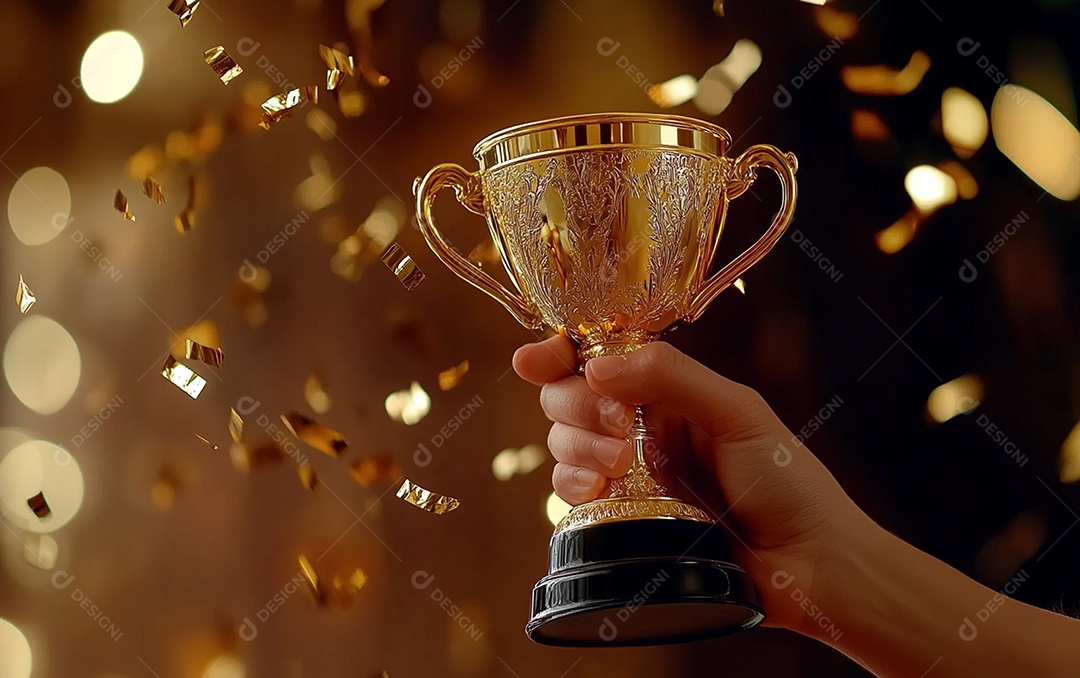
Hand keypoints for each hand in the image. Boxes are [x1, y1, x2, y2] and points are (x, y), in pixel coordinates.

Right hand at [512, 335, 868, 631]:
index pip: (597, 357)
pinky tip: (599, 492)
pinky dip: (573, 486)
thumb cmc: (789, 483)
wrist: (807, 564)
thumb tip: (597, 367)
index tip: (533, 362)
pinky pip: (569, 495)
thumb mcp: (737, 412)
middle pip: (568, 397)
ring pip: (562, 444)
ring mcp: (627, 475)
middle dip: (577, 405)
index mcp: (668, 392)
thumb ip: (671, 378)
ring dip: (577, 447)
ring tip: (620, 466)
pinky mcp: (619, 521)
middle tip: (619, 427)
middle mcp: (641, 427)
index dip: (558, 354)